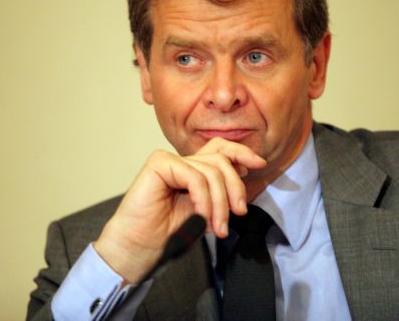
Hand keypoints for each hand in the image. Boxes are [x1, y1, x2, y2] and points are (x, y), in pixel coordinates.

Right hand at [93, 137, 265, 282]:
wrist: (139, 248)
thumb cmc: (167, 234)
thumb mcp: (205, 211)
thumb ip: (220, 190)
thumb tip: (244, 170)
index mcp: (192, 169)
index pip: (221, 149)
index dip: (242, 152)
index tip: (260, 164)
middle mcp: (181, 161)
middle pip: (221, 159)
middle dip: (235, 188)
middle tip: (239, 213)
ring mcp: (169, 160)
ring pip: (212, 171)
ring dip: (219, 203)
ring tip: (216, 227)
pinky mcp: (159, 164)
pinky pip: (195, 176)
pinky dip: (203, 198)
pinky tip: (200, 216)